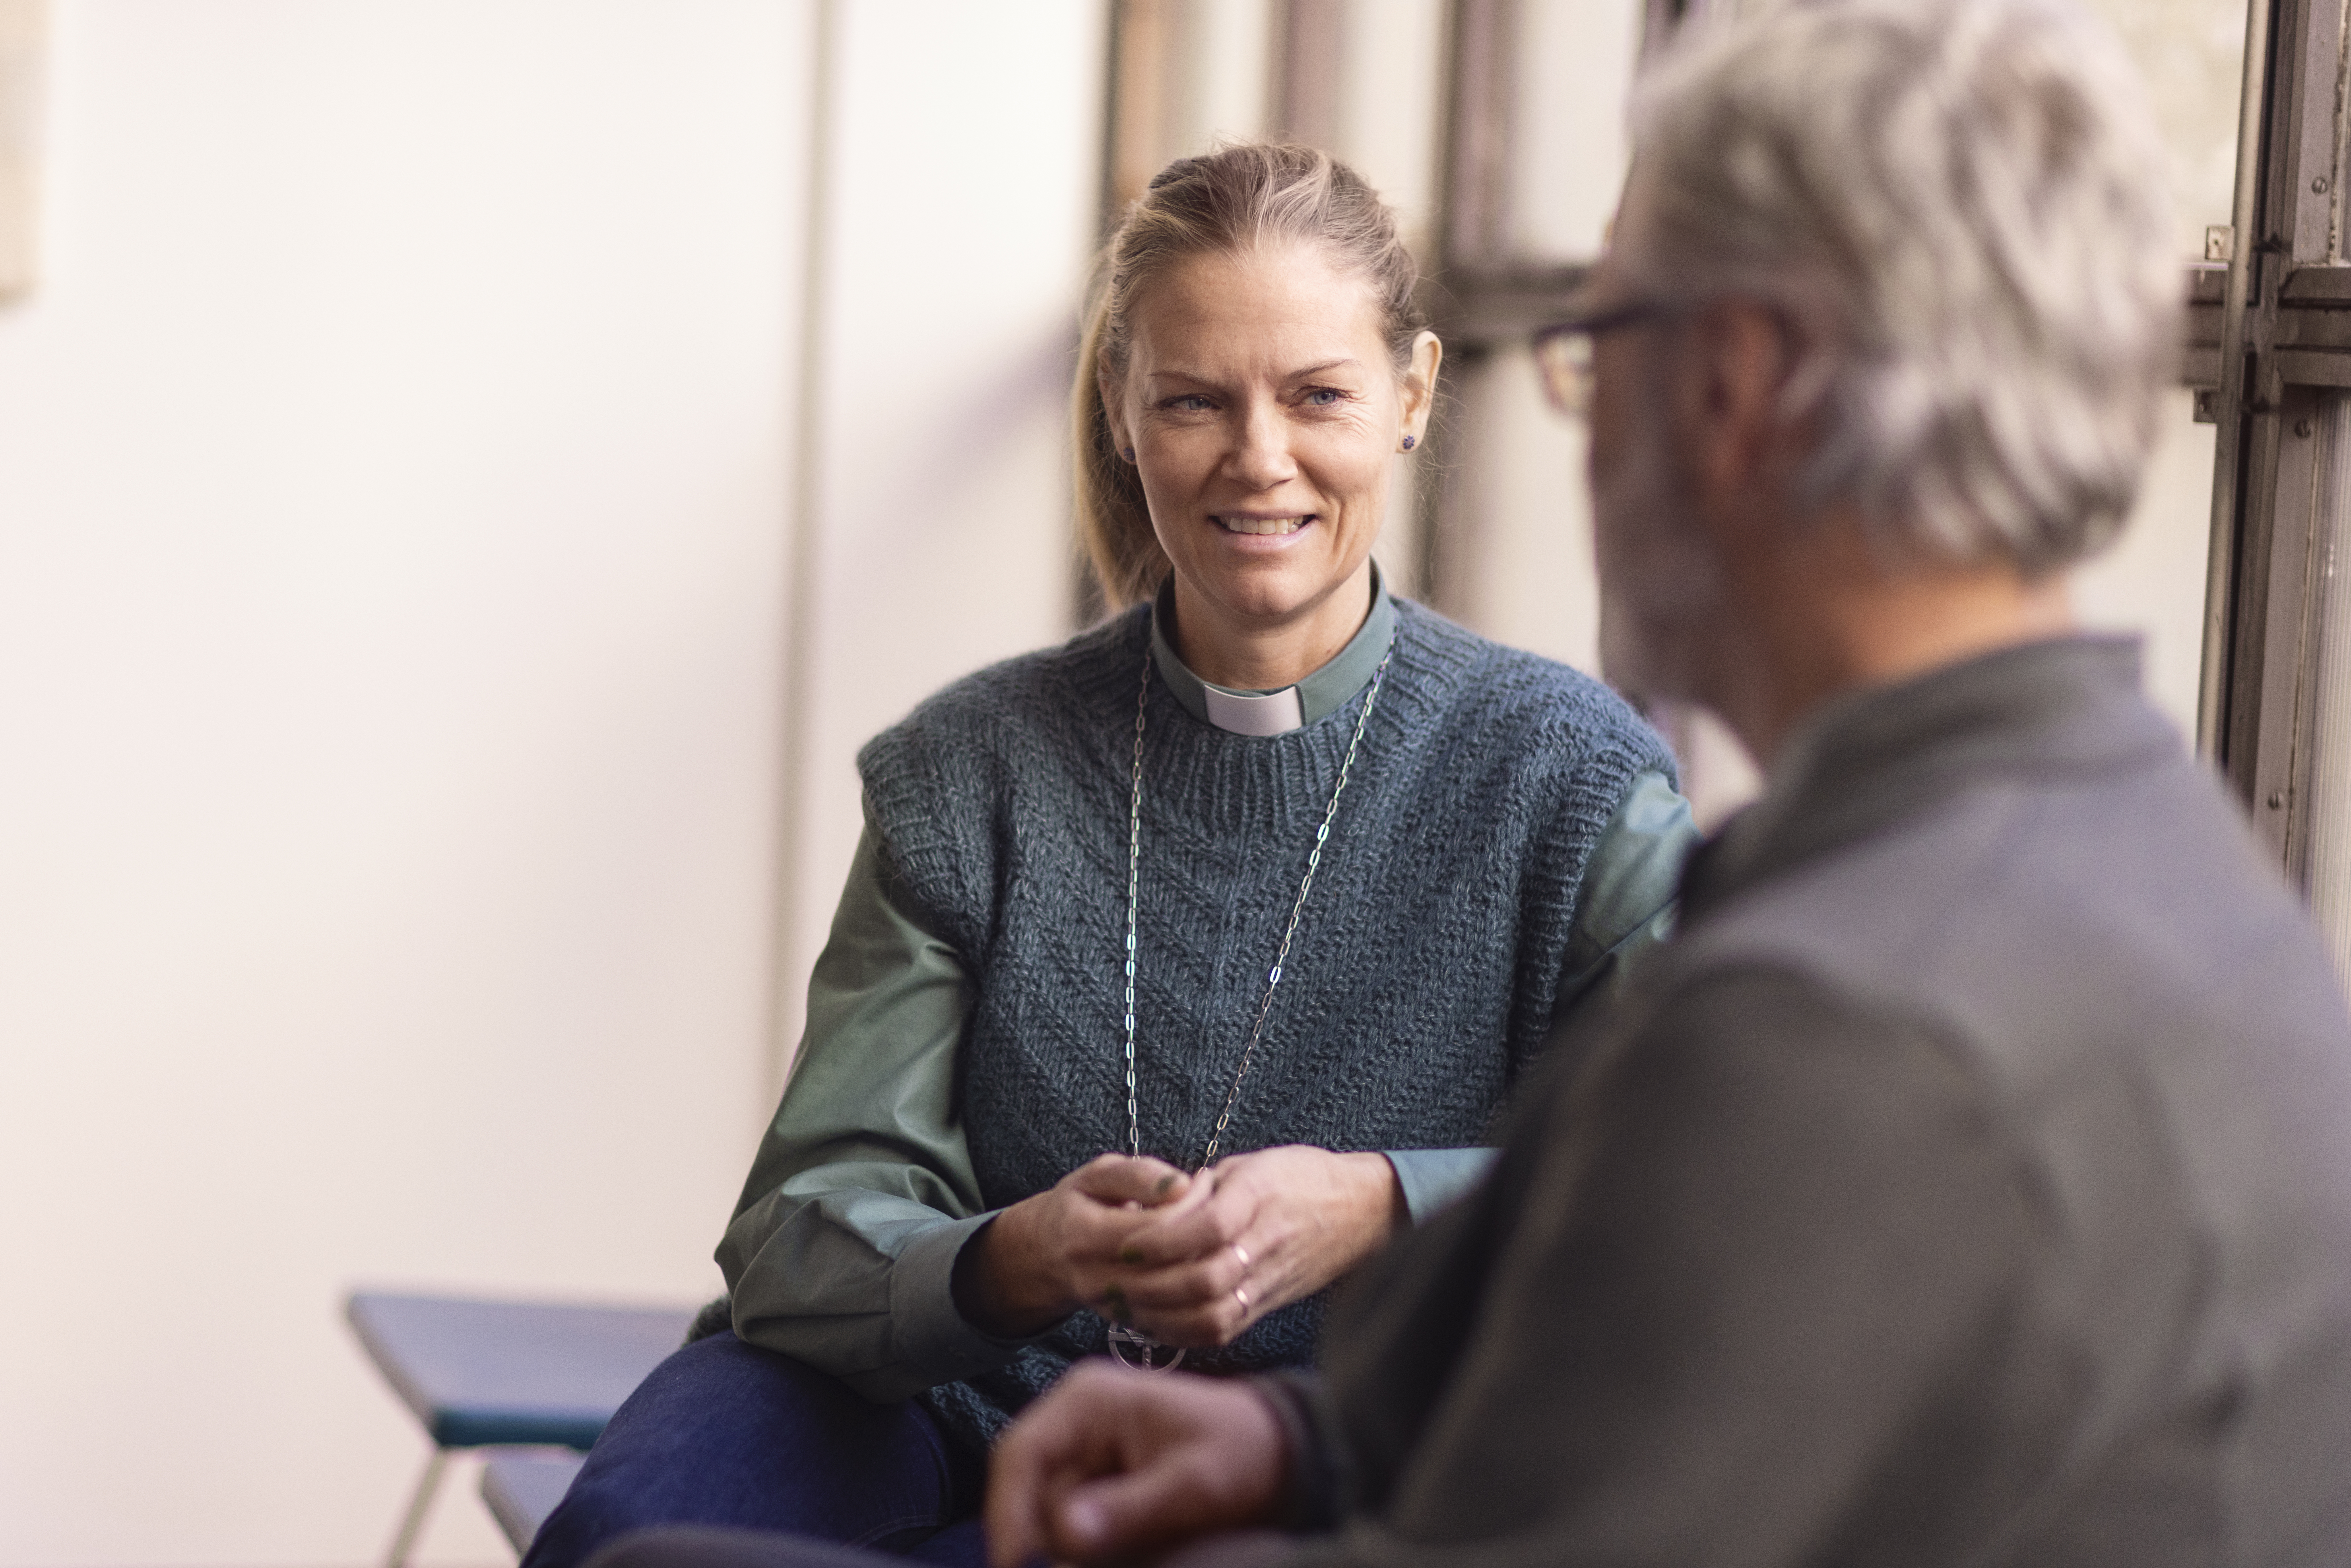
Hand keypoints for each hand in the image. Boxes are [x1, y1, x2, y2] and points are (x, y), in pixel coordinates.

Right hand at [955, 1153, 1199, 1337]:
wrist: (1049, 1254)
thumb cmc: (1080, 1204)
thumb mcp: (1099, 1174)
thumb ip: (1139, 1174)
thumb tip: (1183, 1186)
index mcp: (1083, 1234)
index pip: (1155, 1227)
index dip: (1192, 1204)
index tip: (1206, 1181)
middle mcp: (1095, 1278)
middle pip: (1172, 1268)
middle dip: (1209, 1238)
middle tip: (1225, 1210)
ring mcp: (1113, 1308)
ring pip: (1182, 1302)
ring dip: (1214, 1268)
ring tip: (1223, 1235)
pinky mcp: (1131, 1325)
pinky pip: (1182, 1326)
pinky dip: (1208, 1300)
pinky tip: (1215, 1268)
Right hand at [987, 1359, 1288, 1567]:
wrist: (1272, 1449)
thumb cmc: (1239, 1452)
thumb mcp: (1192, 1485)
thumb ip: (1128, 1508)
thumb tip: (1064, 1534)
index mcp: (1089, 1399)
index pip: (1021, 1452)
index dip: (1008, 1510)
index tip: (1013, 1563)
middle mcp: (1074, 1417)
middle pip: (1029, 1489)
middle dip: (1051, 1534)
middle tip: (1105, 1554)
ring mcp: (1081, 1446)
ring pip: (1048, 1511)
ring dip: (1078, 1541)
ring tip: (1139, 1540)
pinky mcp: (1093, 1474)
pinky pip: (1071, 1518)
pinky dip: (1092, 1539)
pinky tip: (1131, 1540)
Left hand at [1109, 1145, 1400, 1347]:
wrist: (1361, 1210)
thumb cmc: (1299, 1178)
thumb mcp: (1250, 1165)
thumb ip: (1203, 1189)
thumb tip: (1153, 1212)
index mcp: (1260, 1196)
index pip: (1208, 1226)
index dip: (1162, 1238)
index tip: (1125, 1242)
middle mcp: (1267, 1241)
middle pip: (1207, 1278)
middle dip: (1152, 1285)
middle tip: (1112, 1280)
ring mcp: (1271, 1278)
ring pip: (1214, 1313)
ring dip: (1164, 1315)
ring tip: (1125, 1306)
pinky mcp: (1271, 1303)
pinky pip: (1225, 1328)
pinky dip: (1184, 1331)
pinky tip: (1155, 1322)